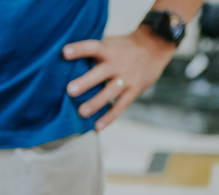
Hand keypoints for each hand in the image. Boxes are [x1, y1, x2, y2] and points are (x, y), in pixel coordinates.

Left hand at [63, 27, 177, 130]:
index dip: (79, 49)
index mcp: (109, 50)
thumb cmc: (124, 47)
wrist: (156, 46)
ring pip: (110, 92)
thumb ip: (94, 50)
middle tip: (70, 90)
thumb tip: (62, 56)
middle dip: (86, 82)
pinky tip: (97, 127)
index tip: (64, 52)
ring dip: (95, 103)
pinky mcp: (133, 91)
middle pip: (100, 73)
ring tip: (81, 112)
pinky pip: (120, 106)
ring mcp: (126, 79)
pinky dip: (109, 117)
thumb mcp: (111, 43)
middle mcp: (117, 64)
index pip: (93, 47)